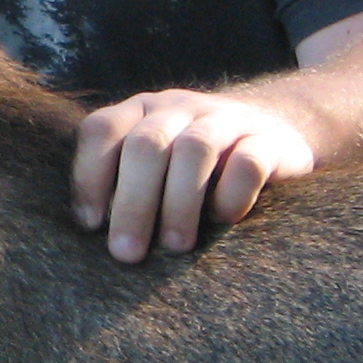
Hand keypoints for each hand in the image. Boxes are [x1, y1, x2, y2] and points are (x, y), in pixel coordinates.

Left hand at [71, 89, 317, 262]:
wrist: (273, 132)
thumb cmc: (194, 169)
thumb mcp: (153, 168)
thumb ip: (121, 185)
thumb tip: (93, 233)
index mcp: (140, 112)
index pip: (102, 131)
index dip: (90, 177)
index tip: (91, 225)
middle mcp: (178, 108)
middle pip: (146, 145)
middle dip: (133, 204)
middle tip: (127, 253)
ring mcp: (225, 119)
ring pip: (194, 150)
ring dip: (179, 204)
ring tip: (174, 247)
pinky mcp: (269, 140)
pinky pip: (247, 163)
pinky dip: (232, 196)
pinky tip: (224, 221)